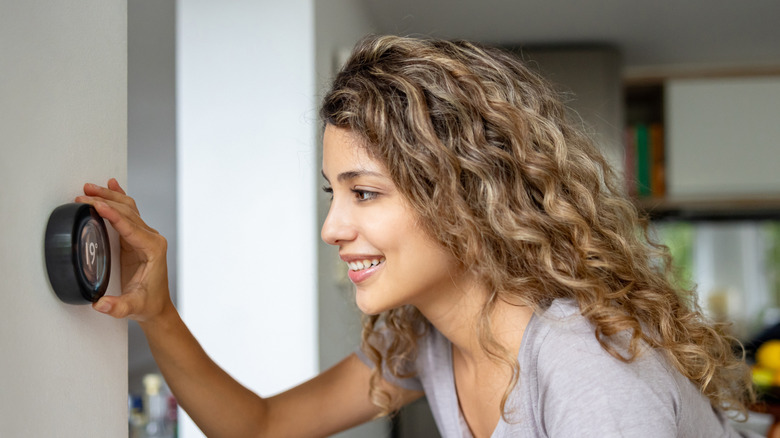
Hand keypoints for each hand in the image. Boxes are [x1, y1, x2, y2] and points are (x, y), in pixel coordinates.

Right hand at [76, 178, 171, 321]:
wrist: (157, 306)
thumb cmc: (148, 304)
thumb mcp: (132, 308)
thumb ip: (117, 307)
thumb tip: (100, 305)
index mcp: (153, 249)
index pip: (130, 227)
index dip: (112, 215)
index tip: (97, 205)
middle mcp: (151, 238)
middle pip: (127, 212)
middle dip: (105, 201)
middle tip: (82, 196)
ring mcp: (145, 236)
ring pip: (127, 208)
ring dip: (109, 196)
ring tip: (89, 188)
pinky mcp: (136, 237)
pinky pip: (128, 213)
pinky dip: (118, 198)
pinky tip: (112, 185)